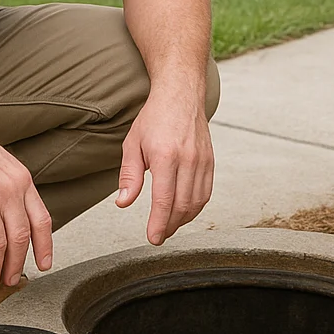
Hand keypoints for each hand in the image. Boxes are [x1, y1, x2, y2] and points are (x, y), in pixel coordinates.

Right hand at [0, 119, 52, 289]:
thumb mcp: (7, 167)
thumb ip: (16, 193)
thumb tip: (22, 224)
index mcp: (23, 182)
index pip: (41, 221)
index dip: (45, 247)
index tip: (44, 266)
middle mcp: (7, 191)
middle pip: (19, 238)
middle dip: (16, 265)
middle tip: (11, 280)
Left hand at [116, 93, 214, 245]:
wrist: (181, 94)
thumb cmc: (154, 118)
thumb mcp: (132, 144)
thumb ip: (129, 175)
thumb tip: (123, 202)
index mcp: (166, 155)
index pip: (164, 199)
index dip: (158, 223)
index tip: (153, 238)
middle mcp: (188, 159)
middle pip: (182, 205)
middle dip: (169, 226)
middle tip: (158, 236)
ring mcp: (202, 160)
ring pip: (196, 202)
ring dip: (183, 220)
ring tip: (168, 226)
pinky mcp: (210, 161)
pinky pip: (206, 192)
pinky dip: (195, 208)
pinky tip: (183, 212)